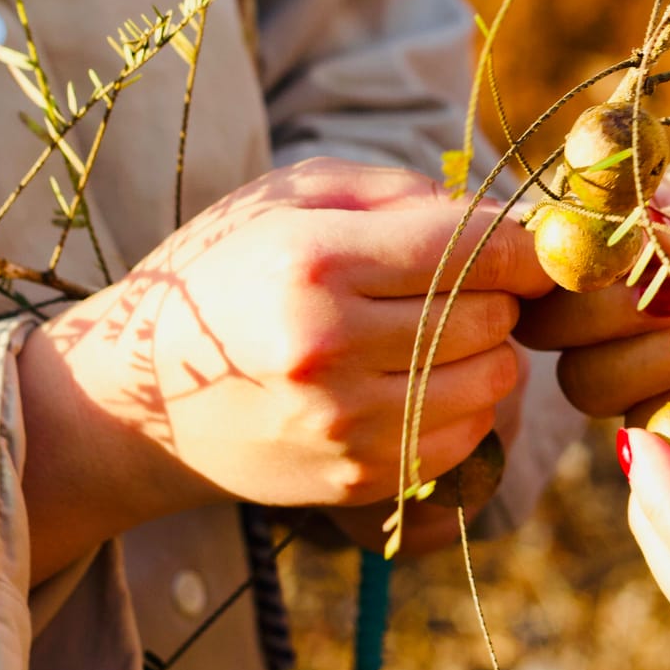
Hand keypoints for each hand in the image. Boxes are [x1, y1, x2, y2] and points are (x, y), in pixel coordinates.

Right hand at [18, 158, 552, 579]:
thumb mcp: (291, 197)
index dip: (523, 245)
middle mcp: (328, 346)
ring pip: (492, 378)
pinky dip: (467, 404)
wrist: (139, 398)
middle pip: (490, 314)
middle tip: (469, 285)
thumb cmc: (226, 272)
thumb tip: (502, 218)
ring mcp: (343, 422)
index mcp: (314, 262)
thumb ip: (399, 192)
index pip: (471, 249)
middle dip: (499, 294)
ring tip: (441, 333)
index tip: (530, 246)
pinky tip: (422, 381)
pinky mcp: (355, 477)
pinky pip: (468, 435)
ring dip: (488, 351)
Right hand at [515, 163, 669, 420]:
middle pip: (553, 310)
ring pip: (585, 374)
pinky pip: (643, 430)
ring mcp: (649, 358)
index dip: (574, 234)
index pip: (569, 221)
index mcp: (648, 211)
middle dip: (604, 303)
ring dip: (646, 356)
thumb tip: (655, 233)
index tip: (618, 239)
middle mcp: (631, 286)